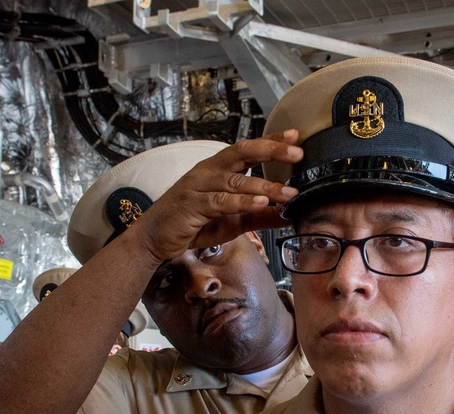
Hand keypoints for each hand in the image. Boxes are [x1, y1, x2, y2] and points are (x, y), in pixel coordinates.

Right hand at [130, 134, 302, 262]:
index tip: (295, 136)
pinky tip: (260, 203)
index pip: (248, 149)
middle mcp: (208, 171)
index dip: (271, 142)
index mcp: (219, 169)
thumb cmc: (195, 224)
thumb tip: (290, 215)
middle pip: (242, 153)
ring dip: (264, 186)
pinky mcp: (191, 205)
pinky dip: (241, 202)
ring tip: (288, 192)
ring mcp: (198, 186)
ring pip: (235, 181)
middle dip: (271, 151)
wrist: (156, 238)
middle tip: (297, 153)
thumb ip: (261, 216)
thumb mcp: (235, 221)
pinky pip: (220, 201)